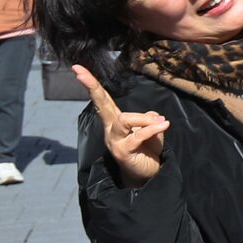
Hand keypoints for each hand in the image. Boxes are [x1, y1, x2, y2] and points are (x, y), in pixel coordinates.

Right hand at [73, 65, 167, 187]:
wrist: (148, 173)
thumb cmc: (147, 149)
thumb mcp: (151, 129)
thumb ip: (149, 119)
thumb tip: (152, 116)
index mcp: (115, 121)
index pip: (103, 99)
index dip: (92, 84)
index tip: (77, 68)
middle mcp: (110, 129)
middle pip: (101, 104)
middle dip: (91, 87)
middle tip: (78, 73)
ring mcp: (114, 141)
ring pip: (124, 119)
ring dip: (146, 120)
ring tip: (162, 124)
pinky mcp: (122, 152)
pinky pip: (137, 135)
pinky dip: (153, 129)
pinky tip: (164, 125)